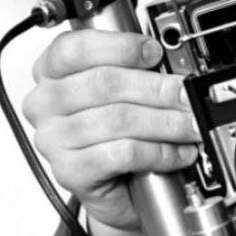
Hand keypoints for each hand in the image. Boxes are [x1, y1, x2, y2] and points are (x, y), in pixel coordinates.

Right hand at [23, 29, 200, 235]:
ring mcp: (54, 139)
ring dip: (166, 122)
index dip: (120, 47)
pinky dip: (160, 151)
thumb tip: (174, 69)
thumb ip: (136, 70)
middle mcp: (45, 102)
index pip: (76, 48)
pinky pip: (123, 153)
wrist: (115, 188)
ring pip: (119, 119)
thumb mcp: (121, 91)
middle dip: (157, 88)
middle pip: (105, 83)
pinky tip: (177, 152)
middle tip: (187, 95)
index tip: (155, 52)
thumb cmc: (115, 132)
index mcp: (51, 71)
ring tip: (189, 125)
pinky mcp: (71, 171)